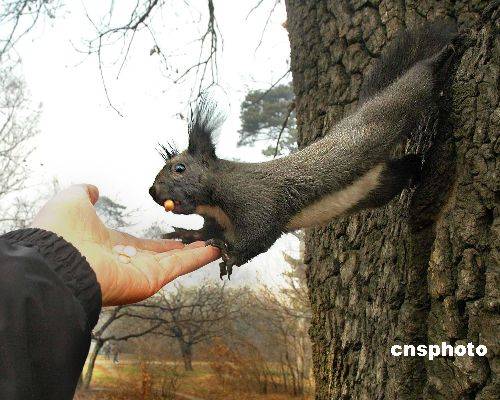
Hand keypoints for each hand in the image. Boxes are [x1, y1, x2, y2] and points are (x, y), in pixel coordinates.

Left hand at [31, 184, 219, 305]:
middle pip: (163, 256)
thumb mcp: (72, 200)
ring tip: (217, 245)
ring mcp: (140, 273)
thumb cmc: (61, 231)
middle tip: (203, 243)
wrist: (55, 258)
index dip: (161, 241)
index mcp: (111, 246)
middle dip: (183, 250)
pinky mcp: (149, 280)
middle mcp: (128, 262)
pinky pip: (178, 267)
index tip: (177, 237)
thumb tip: (93, 189)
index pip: (143, 245)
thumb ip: (85, 193)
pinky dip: (198, 259)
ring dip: (196, 254)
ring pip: (175, 262)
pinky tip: (215, 250)